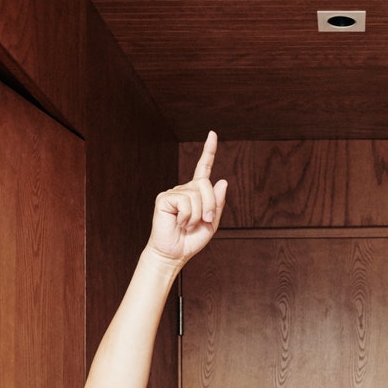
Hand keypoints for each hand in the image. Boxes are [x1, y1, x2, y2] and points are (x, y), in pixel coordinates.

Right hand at [150, 132, 227, 266]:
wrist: (174, 253)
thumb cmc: (190, 240)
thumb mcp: (211, 223)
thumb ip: (217, 203)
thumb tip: (222, 180)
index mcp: (196, 193)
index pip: (204, 168)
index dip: (209, 151)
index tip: (212, 134)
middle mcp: (184, 189)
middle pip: (206, 184)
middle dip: (210, 205)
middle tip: (204, 221)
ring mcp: (173, 192)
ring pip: (197, 195)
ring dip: (198, 214)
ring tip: (187, 224)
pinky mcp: (164, 198)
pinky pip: (185, 201)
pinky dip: (187, 216)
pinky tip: (179, 222)